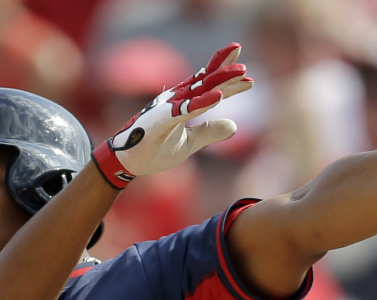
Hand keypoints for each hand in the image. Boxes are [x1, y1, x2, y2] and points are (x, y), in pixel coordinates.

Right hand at [92, 43, 253, 188]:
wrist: (128, 162)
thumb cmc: (154, 150)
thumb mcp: (189, 144)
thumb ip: (209, 133)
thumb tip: (234, 125)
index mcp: (183, 104)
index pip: (209, 87)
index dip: (227, 79)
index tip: (248, 74)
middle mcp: (177, 101)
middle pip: (206, 81)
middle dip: (225, 70)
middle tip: (243, 62)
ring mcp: (169, 108)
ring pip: (199, 90)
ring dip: (220, 80)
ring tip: (240, 71)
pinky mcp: (162, 120)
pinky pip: (185, 109)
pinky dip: (202, 102)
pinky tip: (217, 96)